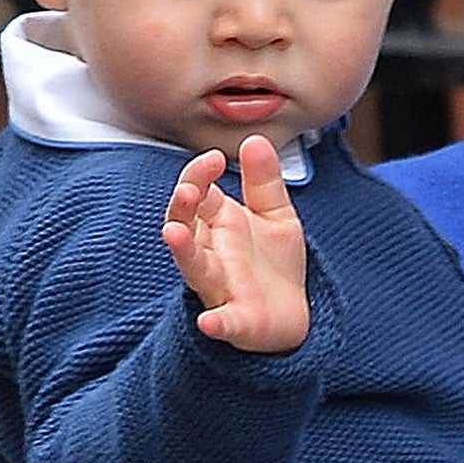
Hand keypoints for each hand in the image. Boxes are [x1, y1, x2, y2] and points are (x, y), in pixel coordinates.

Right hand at [161, 134, 310, 353]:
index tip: (214, 159)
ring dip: (182, 251)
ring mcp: (221, 286)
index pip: (197, 194)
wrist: (290, 315)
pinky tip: (210, 322)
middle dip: (182, 207)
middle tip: (188, 190)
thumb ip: (264, 180)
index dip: (199, 175)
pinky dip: (216, 322)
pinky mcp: (238, 321)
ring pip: (194, 267)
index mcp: (219, 224)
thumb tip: (254, 140)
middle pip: (185, 225)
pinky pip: (222, 321)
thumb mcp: (275, 214)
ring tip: (173, 234)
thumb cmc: (272, 264)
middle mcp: (212, 253)